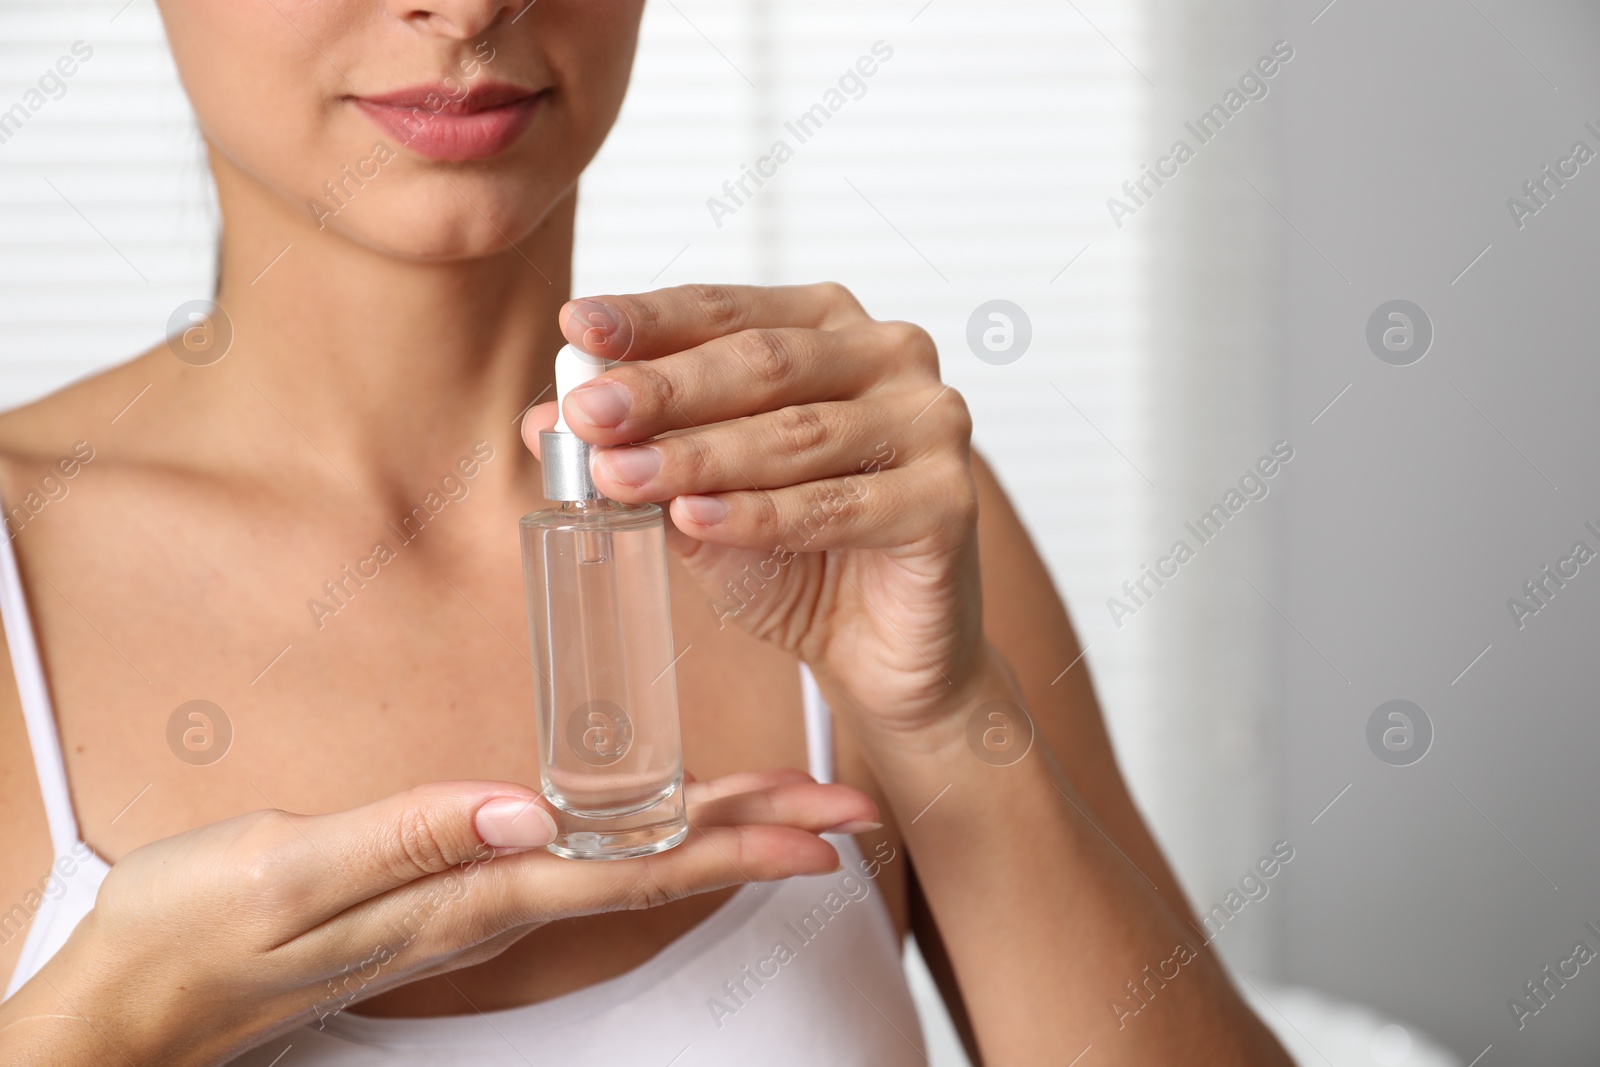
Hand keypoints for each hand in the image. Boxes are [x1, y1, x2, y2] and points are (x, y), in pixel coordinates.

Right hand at [0, 771, 871, 1066]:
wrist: (137, 1006)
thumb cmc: (196, 938)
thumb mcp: (283, 876)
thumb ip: (402, 841)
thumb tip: (521, 811)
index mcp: (466, 895)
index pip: (628, 865)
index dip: (730, 842)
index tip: (819, 828)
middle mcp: (485, 906)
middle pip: (649, 869)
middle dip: (757, 836)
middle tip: (849, 813)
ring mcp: (468, 907)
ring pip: (620, 866)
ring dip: (712, 835)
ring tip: (790, 811)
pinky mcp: (442, 898)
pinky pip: (570, 865)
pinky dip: (639, 841)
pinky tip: (661, 827)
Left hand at [524, 283, 987, 735]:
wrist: (879, 652)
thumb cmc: (795, 560)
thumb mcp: (698, 498)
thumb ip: (641, 452)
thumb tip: (544, 421)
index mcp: (829, 328)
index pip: (728, 309)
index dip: (650, 319)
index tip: (577, 325)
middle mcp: (890, 357)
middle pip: (763, 362)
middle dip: (664, 389)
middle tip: (589, 413)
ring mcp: (931, 423)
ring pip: (796, 434)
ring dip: (699, 456)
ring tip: (622, 476)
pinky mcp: (949, 501)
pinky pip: (838, 505)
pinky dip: (760, 516)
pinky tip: (697, 518)